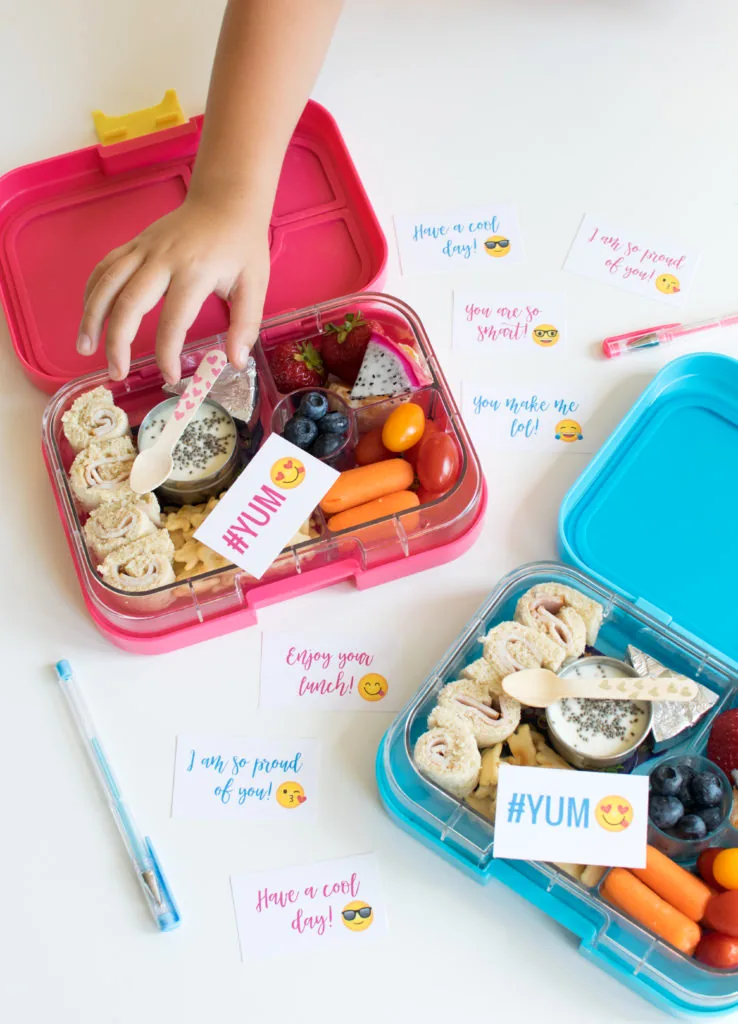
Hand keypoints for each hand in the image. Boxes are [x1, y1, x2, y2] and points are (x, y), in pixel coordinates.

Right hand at [77, 195, 269, 382]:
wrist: (226, 200)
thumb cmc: (241, 244)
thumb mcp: (255, 285)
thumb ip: (245, 325)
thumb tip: (236, 362)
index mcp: (195, 271)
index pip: (173, 321)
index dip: (167, 353)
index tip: (169, 376)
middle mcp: (163, 259)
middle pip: (128, 303)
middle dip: (117, 343)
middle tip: (116, 373)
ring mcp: (144, 248)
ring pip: (107, 282)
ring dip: (92, 317)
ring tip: (85, 348)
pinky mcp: (135, 243)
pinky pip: (105, 267)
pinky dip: (92, 290)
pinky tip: (89, 315)